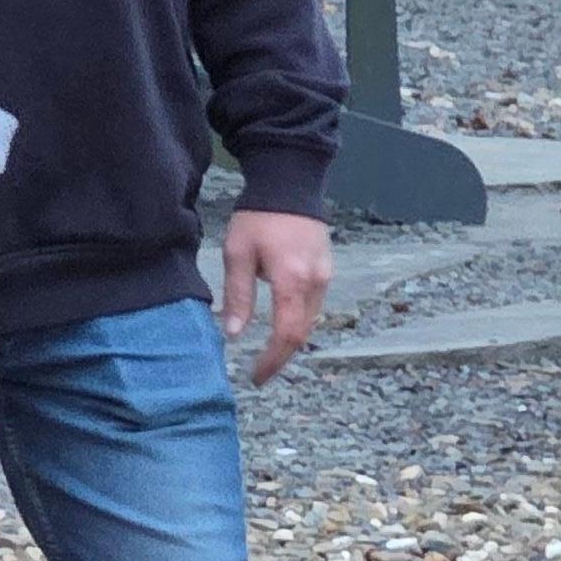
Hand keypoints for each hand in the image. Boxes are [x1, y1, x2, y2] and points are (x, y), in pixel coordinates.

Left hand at [221, 207, 332, 381]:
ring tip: (268, 352)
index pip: (287, 335)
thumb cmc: (259, 217)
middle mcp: (316, 283)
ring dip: (291, 339)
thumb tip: (234, 334)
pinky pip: (315, 306)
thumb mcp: (238, 254)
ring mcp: (325, 276)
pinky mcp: (327, 269)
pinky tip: (282, 324)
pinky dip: (299, 321)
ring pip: (311, 321)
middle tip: (260, 370)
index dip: (272, 361)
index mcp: (292, 281)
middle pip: (302, 333)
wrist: (290, 183)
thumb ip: (238, 296)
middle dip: (281, 356)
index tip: (256, 377)